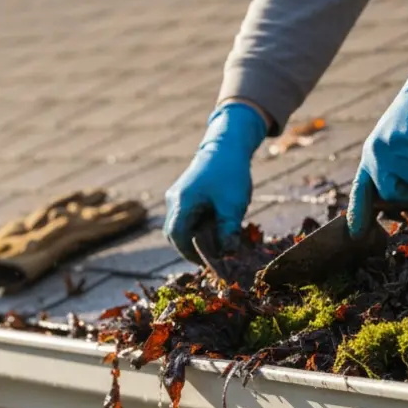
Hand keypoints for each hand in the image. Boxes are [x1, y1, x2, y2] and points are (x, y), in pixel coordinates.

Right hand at [164, 102, 267, 261]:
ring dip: (195, 237)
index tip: (206, 262)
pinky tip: (215, 226)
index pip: (176, 236)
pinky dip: (197, 226)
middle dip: (191, 248)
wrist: (227, 145)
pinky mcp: (183, 194)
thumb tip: (227, 254)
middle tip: (211, 257)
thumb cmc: (230, 172)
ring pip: (180, 226)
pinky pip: (185, 217)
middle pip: (174, 233)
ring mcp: (176, 196)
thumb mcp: (233, 205)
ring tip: (216, 242)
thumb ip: (228, 231)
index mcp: (182, 202)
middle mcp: (174, 199)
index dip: (189, 253)